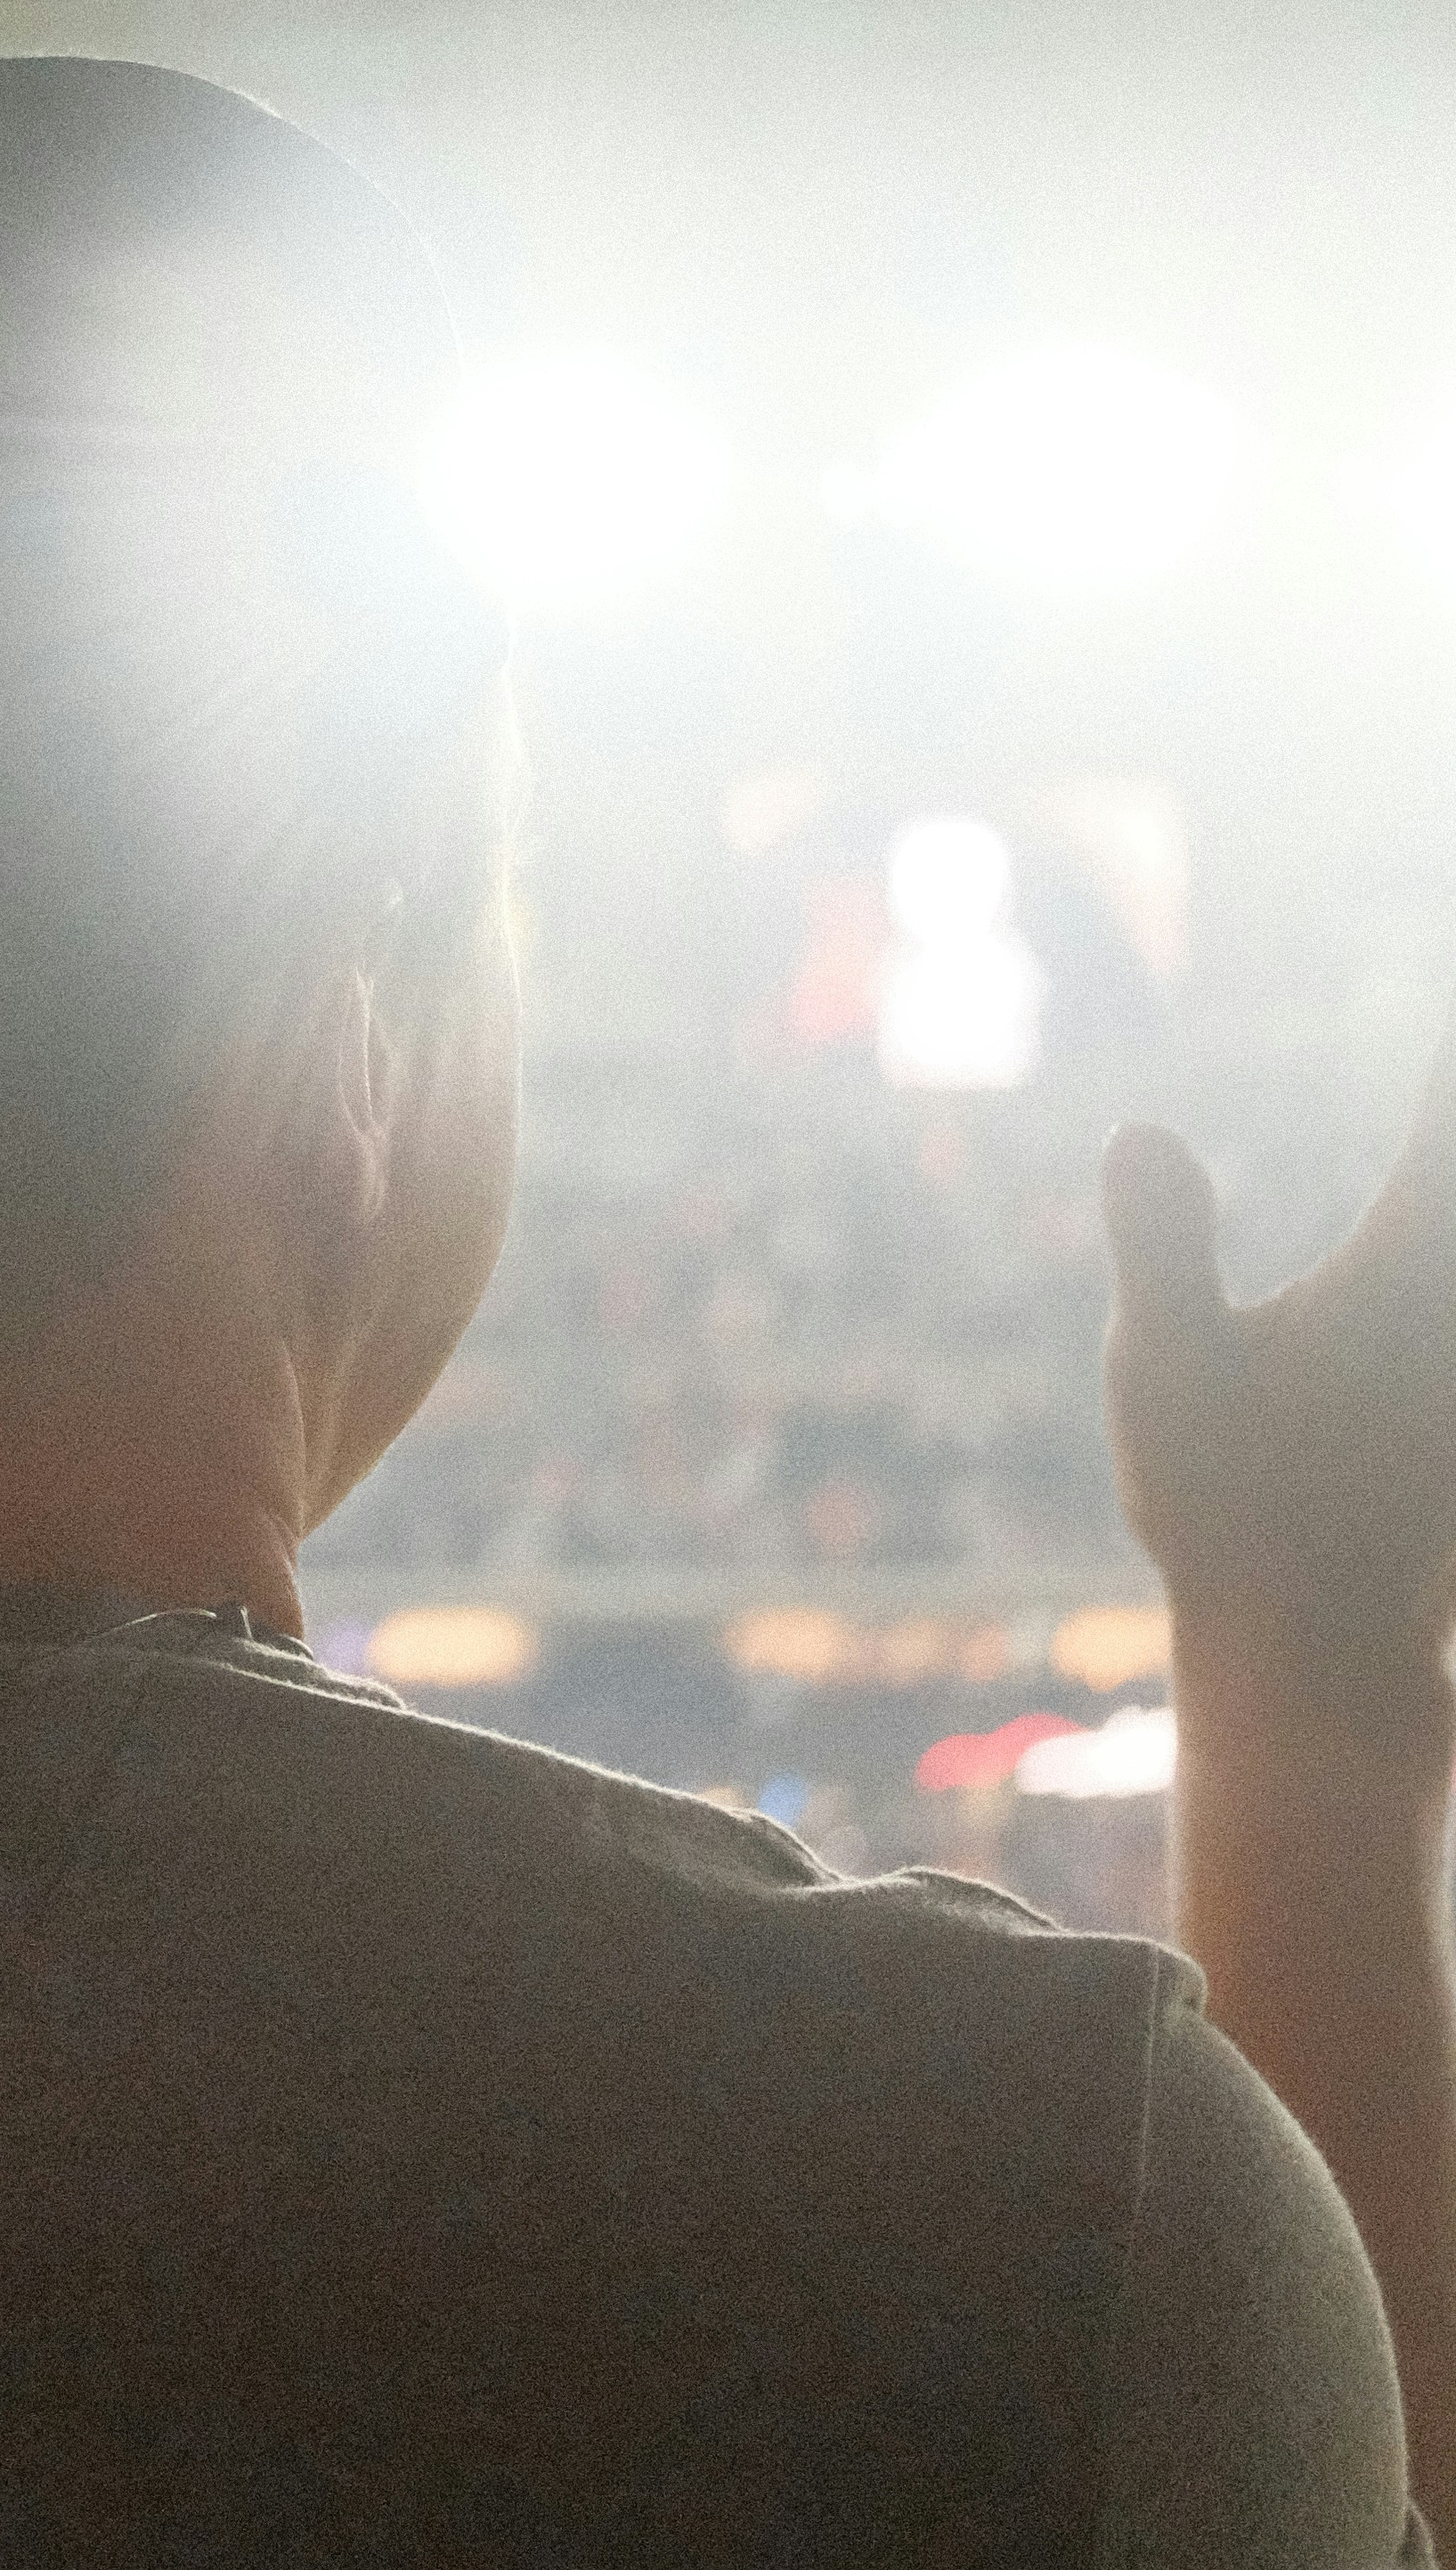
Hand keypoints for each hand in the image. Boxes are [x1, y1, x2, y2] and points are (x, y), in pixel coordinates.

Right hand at [1104, 1004, 1455, 1735]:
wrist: (1323, 1660)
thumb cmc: (1232, 1515)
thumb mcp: (1165, 1376)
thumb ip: (1163, 1244)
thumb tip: (1142, 1128)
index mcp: (1415, 1258)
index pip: (1447, 1106)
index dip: (1438, 1055)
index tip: (1431, 910)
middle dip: (1445, 1102)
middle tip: (1433, 1050)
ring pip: (1449, 1234)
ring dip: (1439, 1168)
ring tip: (1430, 1142)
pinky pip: (1444, 1337)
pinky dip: (1428, 1241)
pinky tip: (1410, 1264)